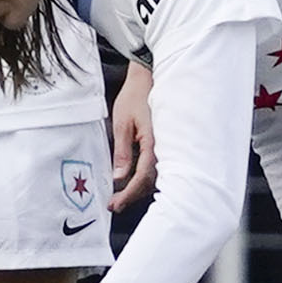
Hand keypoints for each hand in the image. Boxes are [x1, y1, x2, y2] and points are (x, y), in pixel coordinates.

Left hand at [109, 62, 157, 210]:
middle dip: (132, 196)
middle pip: (150, 182)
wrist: (149, 77)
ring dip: (139, 189)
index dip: (128, 193)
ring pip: (155, 177)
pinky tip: (134, 181)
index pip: (142, 177)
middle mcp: (164, 148)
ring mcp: (166, 146)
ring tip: (121, 197)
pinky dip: (145, 178)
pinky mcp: (164, 143)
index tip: (115, 204)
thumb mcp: (122, 122)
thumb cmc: (135, 96)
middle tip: (115, 205)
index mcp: (153, 143)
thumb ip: (122, 151)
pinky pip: (157, 167)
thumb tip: (118, 176)